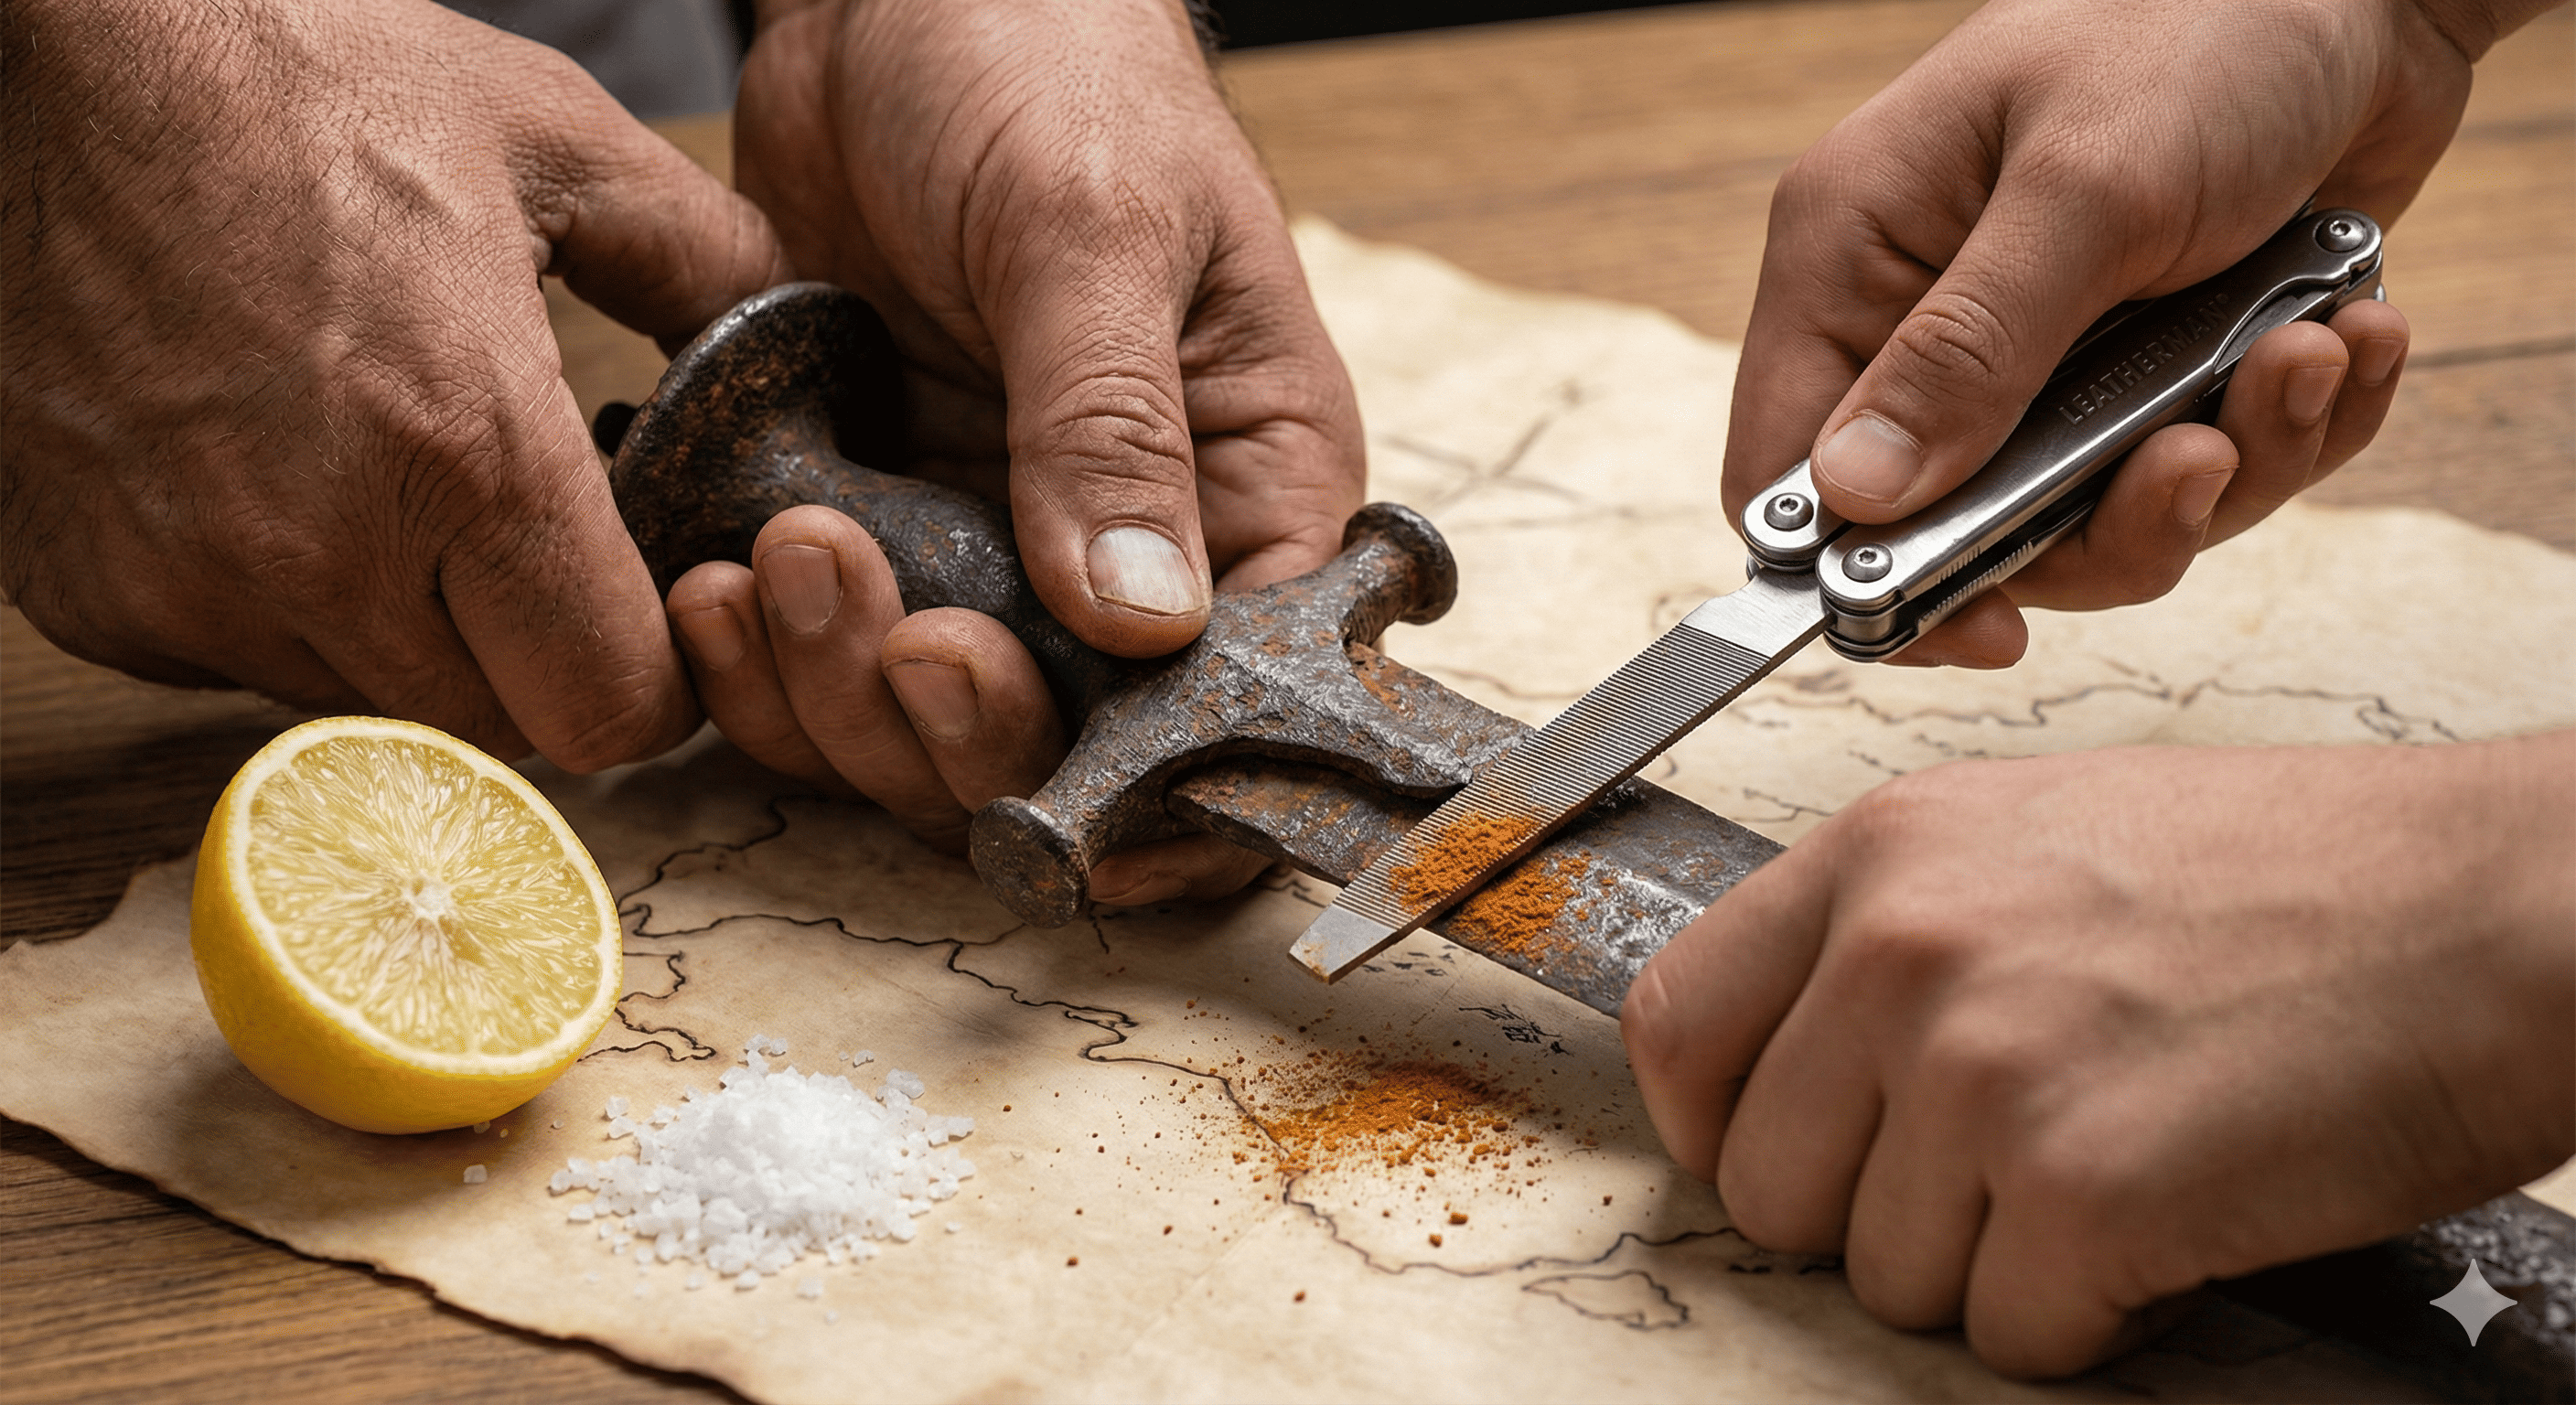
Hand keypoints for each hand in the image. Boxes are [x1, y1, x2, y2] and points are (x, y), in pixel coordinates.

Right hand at [0, 0, 786, 768]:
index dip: (651, 676)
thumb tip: (800, 336)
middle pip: (496, 728)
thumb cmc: (304, 75)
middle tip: (528, 544)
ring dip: (406, 636)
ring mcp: (186, 586)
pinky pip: (236, 666)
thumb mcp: (555, 141)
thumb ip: (710, 259)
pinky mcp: (90, 594)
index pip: (607, 709)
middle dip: (535, 657)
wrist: (60, 50)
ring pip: (366, 709)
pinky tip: (282, 482)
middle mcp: (320, 551)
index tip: (645, 612)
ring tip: (397, 487)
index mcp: (467, 451)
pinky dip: (280, 609)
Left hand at [665, 0, 1365, 892]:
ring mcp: (986, 551)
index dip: (1155, 787)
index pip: (1241, 707)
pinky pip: (810, 658)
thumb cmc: (1047, 62)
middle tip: (882, 614)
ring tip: (778, 558)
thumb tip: (1144, 617)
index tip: (1051, 779)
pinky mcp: (869, 527)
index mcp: (1246, 493)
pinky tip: (709, 583)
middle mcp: (1125, 554)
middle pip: (1065, 751)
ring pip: (918, 731)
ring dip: (837, 692)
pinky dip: (754, 658)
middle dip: (957, 728)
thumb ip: (1110, 420)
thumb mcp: (1093, 223)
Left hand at [1622, 737, 2575, 1375]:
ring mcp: (1981, 1068)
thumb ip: (1898, 934)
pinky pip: (2014, 1336)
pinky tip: (2176, 1225)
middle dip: (1874, 1219)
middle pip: (1768, 1188)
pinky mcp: (2080, 1187)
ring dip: (1994, 1270)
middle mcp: (1902, 950)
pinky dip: (2094, 1318)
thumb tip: (1799, 1055)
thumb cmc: (2304, 878)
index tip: (1783, 1155)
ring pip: (1884, 1280)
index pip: (1677, 1024)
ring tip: (2119, 1175)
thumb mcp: (2045, 841)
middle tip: (2003, 1186)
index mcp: (1882, 854)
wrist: (2499, 910)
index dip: (1717, 1123)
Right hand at [1721, 0, 2541, 666]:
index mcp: (1857, 259)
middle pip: (1968, 533)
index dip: (1872, 578)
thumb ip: (1969, 353)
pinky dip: (2298, 425)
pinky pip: (2212, 470)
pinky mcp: (2159, 364)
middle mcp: (1935, 320)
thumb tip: (1856, 499)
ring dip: (2233, 462)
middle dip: (2112, 519)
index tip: (1988, 623)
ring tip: (2308, 353)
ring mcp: (2051, 351)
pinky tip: (2345, 330)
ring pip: (2103, 519)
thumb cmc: (2203, 25)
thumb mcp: (2085, 190)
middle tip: (2200, 455)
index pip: (1792, 477)